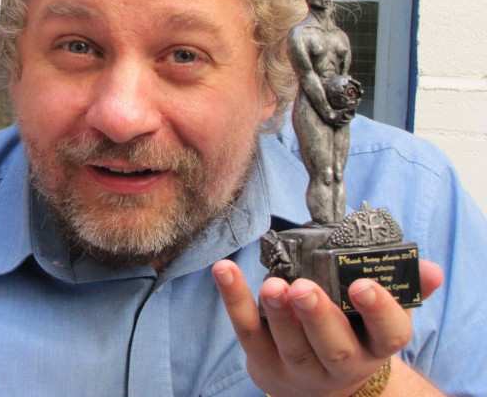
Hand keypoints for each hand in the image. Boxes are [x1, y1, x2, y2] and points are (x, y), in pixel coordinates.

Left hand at [212, 259, 442, 396]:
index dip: (378, 309)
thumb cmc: (353, 333)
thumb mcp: (379, 317)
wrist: (321, 383)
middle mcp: (341, 363)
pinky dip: (234, 299)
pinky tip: (223, 270)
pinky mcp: (263, 359)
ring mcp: (300, 367)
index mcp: (375, 346)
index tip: (363, 283)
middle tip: (304, 288)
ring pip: (290, 345)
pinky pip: (247, 330)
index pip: (388, 334)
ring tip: (272, 286)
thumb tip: (428, 268)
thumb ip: (403, 289)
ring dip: (278, 314)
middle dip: (318, 316)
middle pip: (333, 346)